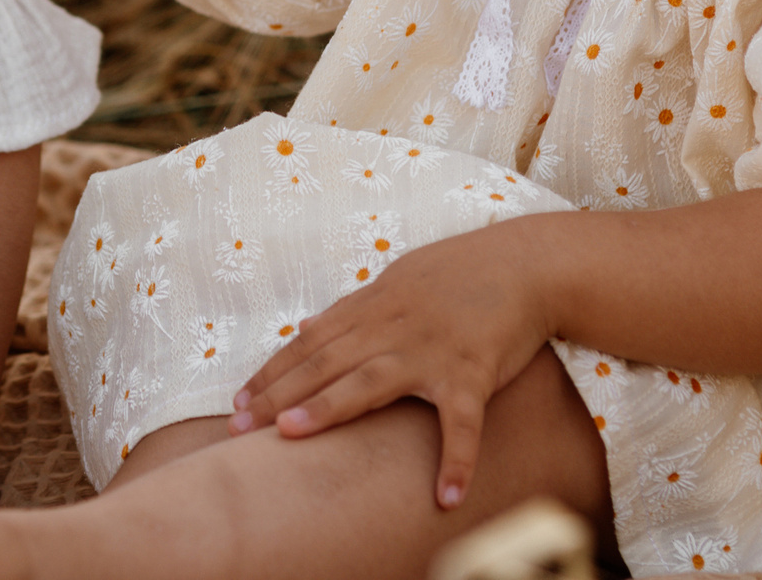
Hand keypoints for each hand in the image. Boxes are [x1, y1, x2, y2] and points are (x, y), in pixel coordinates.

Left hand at [230, 219, 552, 508]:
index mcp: (372, 308)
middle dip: (277, 393)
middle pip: (324, 363)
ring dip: (329, 408)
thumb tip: (307, 326)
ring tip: (290, 434)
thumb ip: (352, 309)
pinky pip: (461, 423)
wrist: (524, 264)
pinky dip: (455, 459)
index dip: (270, 372)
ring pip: (370, 381)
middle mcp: (392, 328)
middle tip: (239, 426)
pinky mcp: (473, 373)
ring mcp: (430, 351)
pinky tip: (444, 496)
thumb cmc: (458, 272)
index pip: (308, 344)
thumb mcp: (396, 280)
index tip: (236, 402)